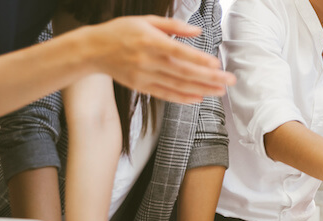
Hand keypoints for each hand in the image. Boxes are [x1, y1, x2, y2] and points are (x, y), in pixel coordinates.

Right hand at [78, 16, 236, 103]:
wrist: (93, 50)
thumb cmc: (121, 32)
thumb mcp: (146, 21)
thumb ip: (173, 26)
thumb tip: (197, 31)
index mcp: (150, 41)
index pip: (179, 52)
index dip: (199, 59)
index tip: (216, 64)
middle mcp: (148, 60)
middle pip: (183, 72)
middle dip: (209, 78)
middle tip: (229, 81)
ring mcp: (144, 76)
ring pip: (177, 85)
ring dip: (201, 89)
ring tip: (220, 91)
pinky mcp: (141, 86)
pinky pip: (165, 94)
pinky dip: (183, 97)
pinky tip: (198, 98)